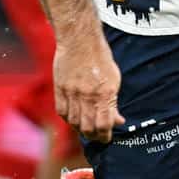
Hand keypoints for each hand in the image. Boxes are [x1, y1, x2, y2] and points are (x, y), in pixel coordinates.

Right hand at [53, 22, 124, 142]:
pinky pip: (62, 111)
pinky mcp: (60, 88)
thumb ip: (114, 102)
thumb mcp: (114, 79)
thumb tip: (118, 120)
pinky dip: (68, 119)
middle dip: (93, 136)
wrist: (80, 40)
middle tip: (97, 136)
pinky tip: (73, 119)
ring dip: (80, 129)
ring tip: (85, 129)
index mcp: (104, 93)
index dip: (105, 136)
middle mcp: (87, 95)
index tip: (107, 138)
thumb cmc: (100, 58)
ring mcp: (72, 92)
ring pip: (74, 122)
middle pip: (88, 127)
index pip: (104, 124)